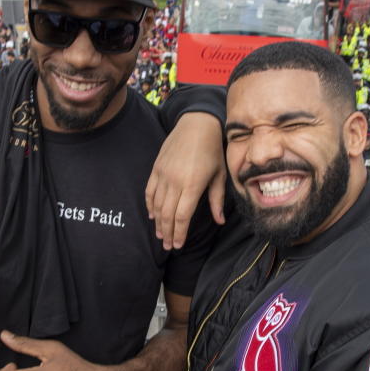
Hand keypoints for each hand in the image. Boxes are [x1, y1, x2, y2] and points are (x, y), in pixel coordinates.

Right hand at [145, 112, 225, 249]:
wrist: (197, 124)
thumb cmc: (212, 150)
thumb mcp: (219, 175)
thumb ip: (217, 200)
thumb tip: (219, 221)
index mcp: (192, 185)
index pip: (182, 216)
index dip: (179, 233)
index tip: (178, 245)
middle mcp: (175, 181)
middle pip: (167, 214)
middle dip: (167, 232)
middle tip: (168, 246)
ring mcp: (163, 174)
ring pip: (156, 204)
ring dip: (158, 222)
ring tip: (160, 235)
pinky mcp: (156, 167)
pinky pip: (149, 190)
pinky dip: (150, 205)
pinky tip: (152, 215)